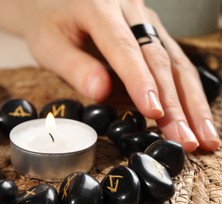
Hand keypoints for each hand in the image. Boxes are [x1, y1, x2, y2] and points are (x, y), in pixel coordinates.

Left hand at [0, 0, 219, 151]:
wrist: (54, 4)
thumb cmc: (49, 25)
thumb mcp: (48, 45)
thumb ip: (74, 67)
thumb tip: (102, 92)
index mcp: (99, 7)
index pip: (124, 48)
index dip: (140, 81)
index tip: (154, 112)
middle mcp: (131, 11)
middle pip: (159, 59)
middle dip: (175, 103)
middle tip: (187, 140)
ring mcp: (146, 22)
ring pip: (176, 63)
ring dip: (191, 103)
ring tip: (205, 137)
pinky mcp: (152, 35)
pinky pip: (174, 64)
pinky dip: (186, 94)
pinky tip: (196, 119)